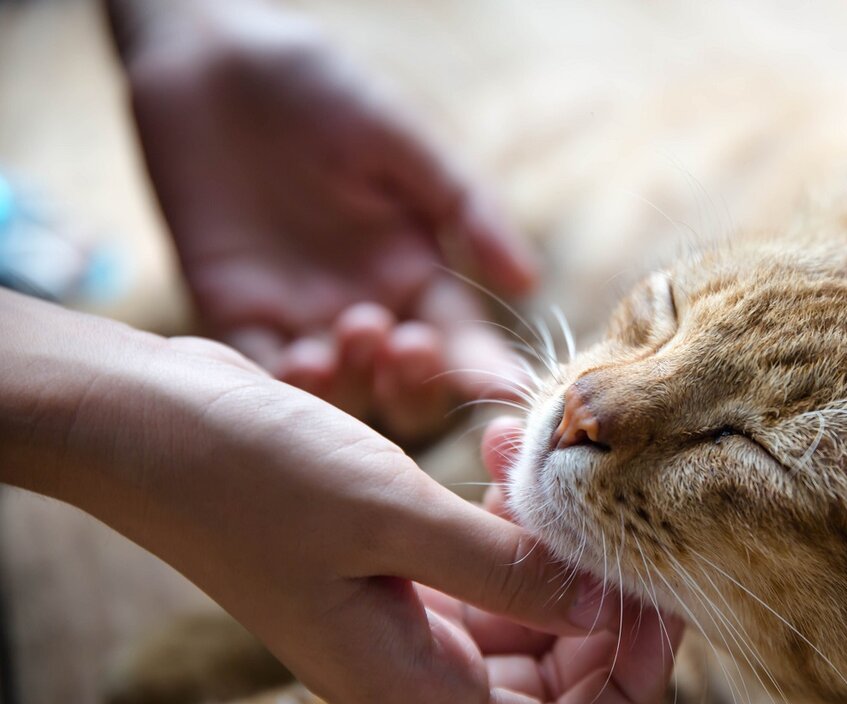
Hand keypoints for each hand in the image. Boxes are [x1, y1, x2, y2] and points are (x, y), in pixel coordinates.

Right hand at [0, 291, 679, 703]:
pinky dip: (505, 518)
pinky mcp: (388, 565)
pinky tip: (502, 449)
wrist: (145, 425)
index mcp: (406, 683)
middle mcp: (409, 665)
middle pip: (551, 684)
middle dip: (600, 610)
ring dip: (549, 546)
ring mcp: (397, 616)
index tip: (652, 607)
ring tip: (540, 456)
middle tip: (620, 521)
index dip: (621, 694)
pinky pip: (478, 565)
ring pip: (520, 615)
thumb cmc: (247, 473)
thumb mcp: (388, 514)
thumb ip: (503, 567)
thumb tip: (602, 606)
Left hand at [113, 0, 536, 442]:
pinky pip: (264, 374)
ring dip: (359, 382)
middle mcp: (367, 307)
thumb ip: (468, 208)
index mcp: (417, 271)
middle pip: (405, 384)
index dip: (485, 367)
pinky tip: (303, 359)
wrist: (213, 65)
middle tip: (411, 343)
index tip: (508, 387)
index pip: (462, 337)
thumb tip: (530, 283)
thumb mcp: (406, 141)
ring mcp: (301, 318)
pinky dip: (285, 386)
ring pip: (342, 392)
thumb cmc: (321, 89)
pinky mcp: (236, 315)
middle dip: (417, 382)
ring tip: (358, 330)